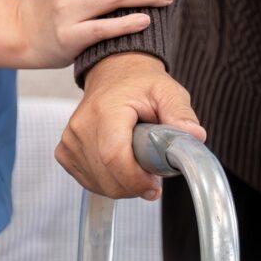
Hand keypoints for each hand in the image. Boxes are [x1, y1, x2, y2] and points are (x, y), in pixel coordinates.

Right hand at [55, 52, 206, 199]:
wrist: (115, 73)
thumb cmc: (141, 85)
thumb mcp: (168, 92)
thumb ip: (181, 114)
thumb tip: (195, 136)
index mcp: (106, 110)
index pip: (114, 156)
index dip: (135, 180)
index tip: (154, 186)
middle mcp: (82, 125)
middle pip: (107, 177)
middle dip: (134, 185)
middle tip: (151, 172)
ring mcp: (70, 139)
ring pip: (98, 184)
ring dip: (122, 184)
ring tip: (136, 162)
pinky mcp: (65, 150)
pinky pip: (87, 181)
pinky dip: (106, 182)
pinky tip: (119, 166)